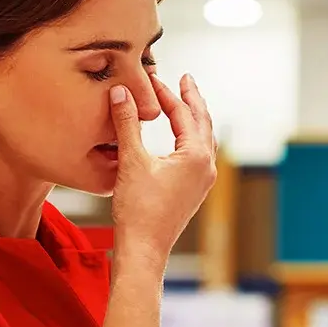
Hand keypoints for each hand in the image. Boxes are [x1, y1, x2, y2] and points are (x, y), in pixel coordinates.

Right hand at [109, 74, 215, 261]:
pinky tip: (180, 138)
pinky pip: (198, 155)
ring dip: (194, 119)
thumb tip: (121, 92)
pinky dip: (190, 138)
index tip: (153, 77)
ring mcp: (203, 180)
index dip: (167, 93)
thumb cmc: (138, 210)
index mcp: (196, 156)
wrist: (144, 248)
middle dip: (192, 100)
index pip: (184, 114)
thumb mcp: (130, 160)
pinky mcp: (194, 190)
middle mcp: (206, 167)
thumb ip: (127, 123)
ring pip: (203, 139)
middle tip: (186, 80)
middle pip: (203, 123)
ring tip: (185, 103)